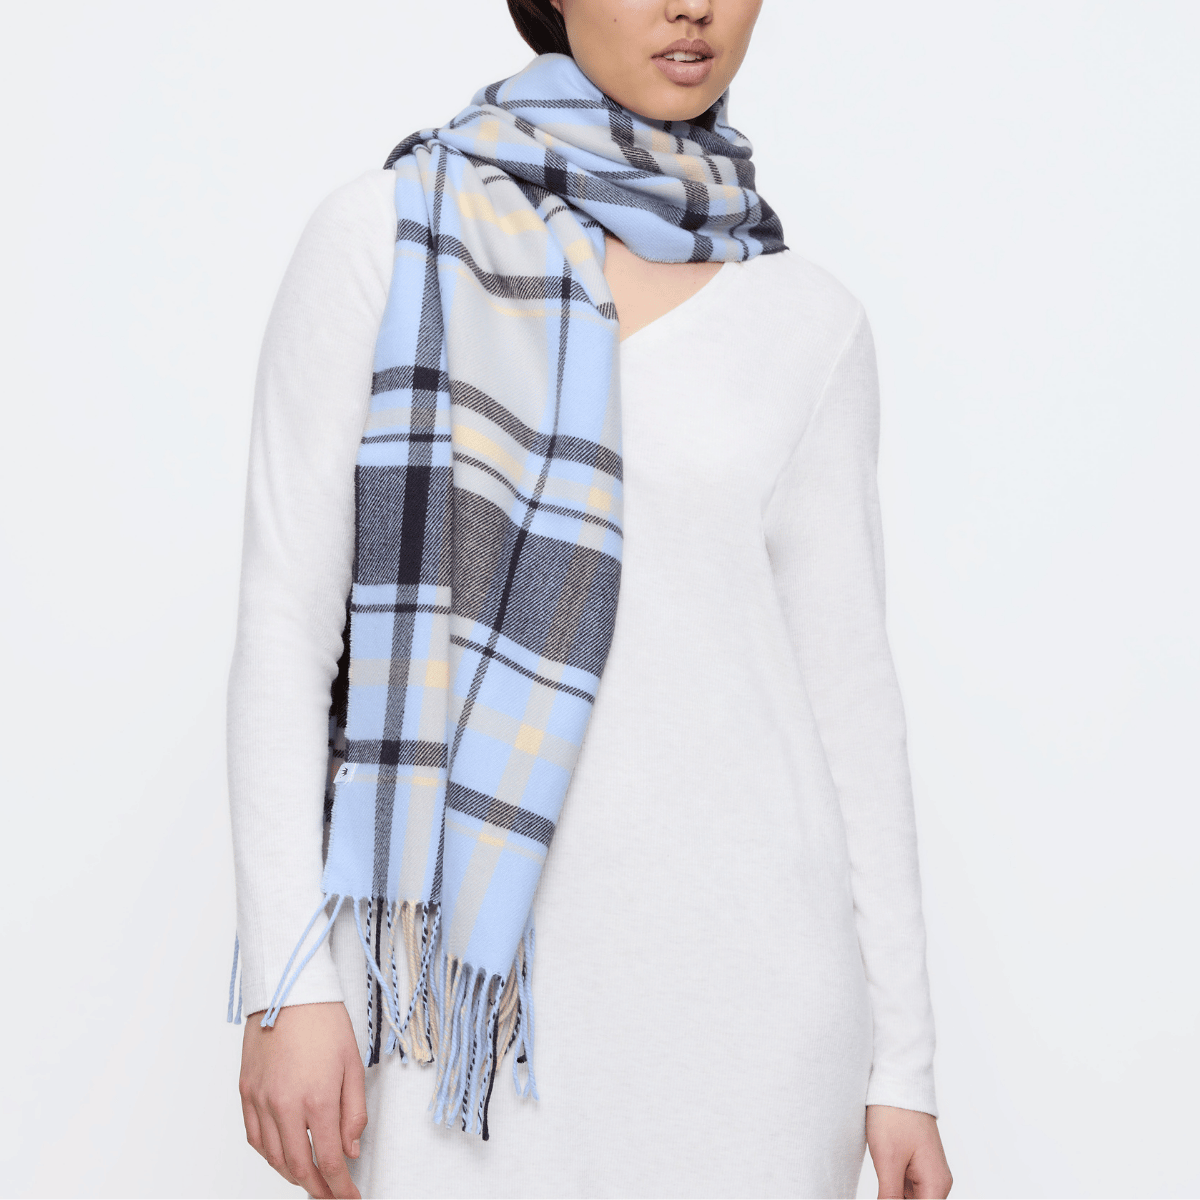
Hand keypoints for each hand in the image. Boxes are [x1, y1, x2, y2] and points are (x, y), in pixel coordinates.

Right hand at [239, 1001, 367, 1198]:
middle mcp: (285, 1105)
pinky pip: (255, 1138)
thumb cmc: (325, 1020)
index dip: (341, 1187)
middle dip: (318, 1188)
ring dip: (293, 1175)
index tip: (350, 1197)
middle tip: (332, 1193)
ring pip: (273, 1157)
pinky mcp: (246, 1092)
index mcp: (317, 1098)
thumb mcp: (353, 1064)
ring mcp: (261, 1100)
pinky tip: (283, 1155)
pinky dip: (269, 1155)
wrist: (290, 989)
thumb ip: (354, 1112)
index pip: (330, 1160)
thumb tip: (351, 1150)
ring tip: (311, 1178)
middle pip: (299, 1167)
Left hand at [866, 1104, 951, 1198]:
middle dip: (895, 1199)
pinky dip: (892, 1189)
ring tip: (884, 1173)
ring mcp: (926, 1172)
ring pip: (910, 1198)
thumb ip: (890, 1197)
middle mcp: (936, 1181)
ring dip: (893, 1195)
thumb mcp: (888, 1160)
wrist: (895, 1082)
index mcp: (936, 1184)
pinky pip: (905, 1187)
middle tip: (883, 1182)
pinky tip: (882, 1179)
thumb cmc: (894, 1115)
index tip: (884, 1194)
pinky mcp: (915, 1164)